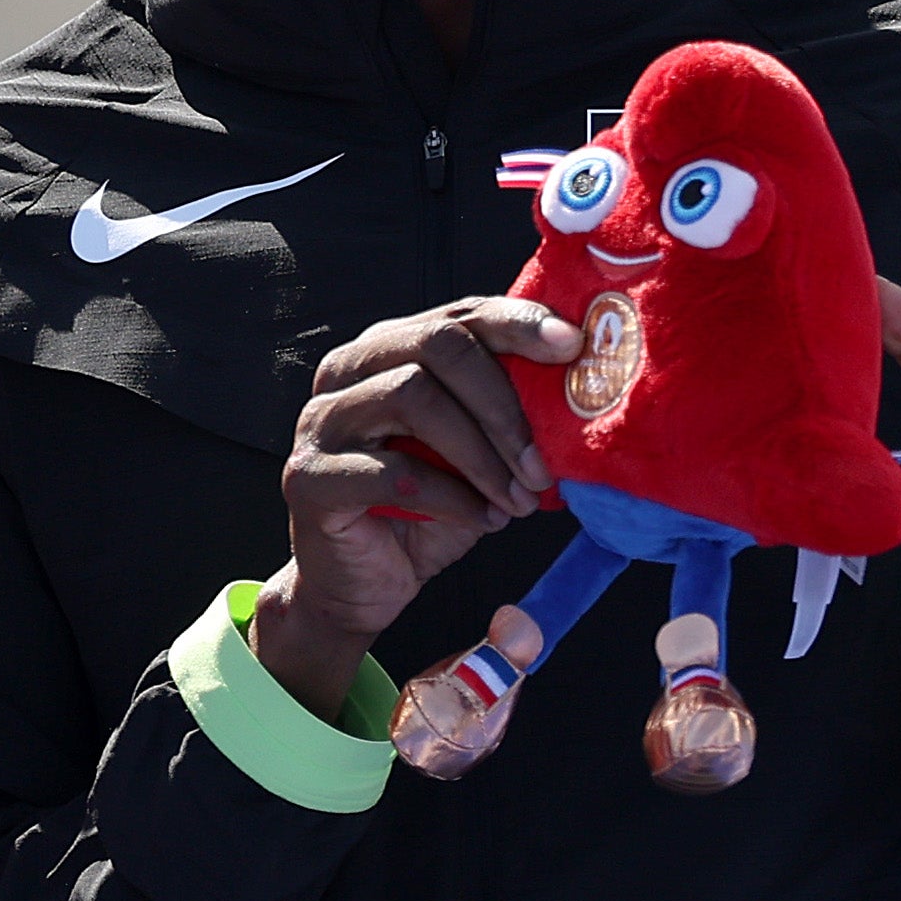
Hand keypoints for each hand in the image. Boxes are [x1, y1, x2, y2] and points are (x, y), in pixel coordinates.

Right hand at [250, 296, 575, 715]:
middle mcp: (346, 373)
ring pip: (411, 397)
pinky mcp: (308, 477)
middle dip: (503, 403)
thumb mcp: (478, 456)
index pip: (458, 314)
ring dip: (481, 454)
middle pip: (435, 345)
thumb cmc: (426, 511)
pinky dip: (452, 497)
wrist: (359, 585)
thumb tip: (591, 395)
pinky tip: (485, 520)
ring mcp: (320, 421)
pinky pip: (391, 471)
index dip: (517, 322)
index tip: (572, 346)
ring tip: (518, 500)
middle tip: (542, 465)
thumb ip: (510, 418)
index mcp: (389, 351)